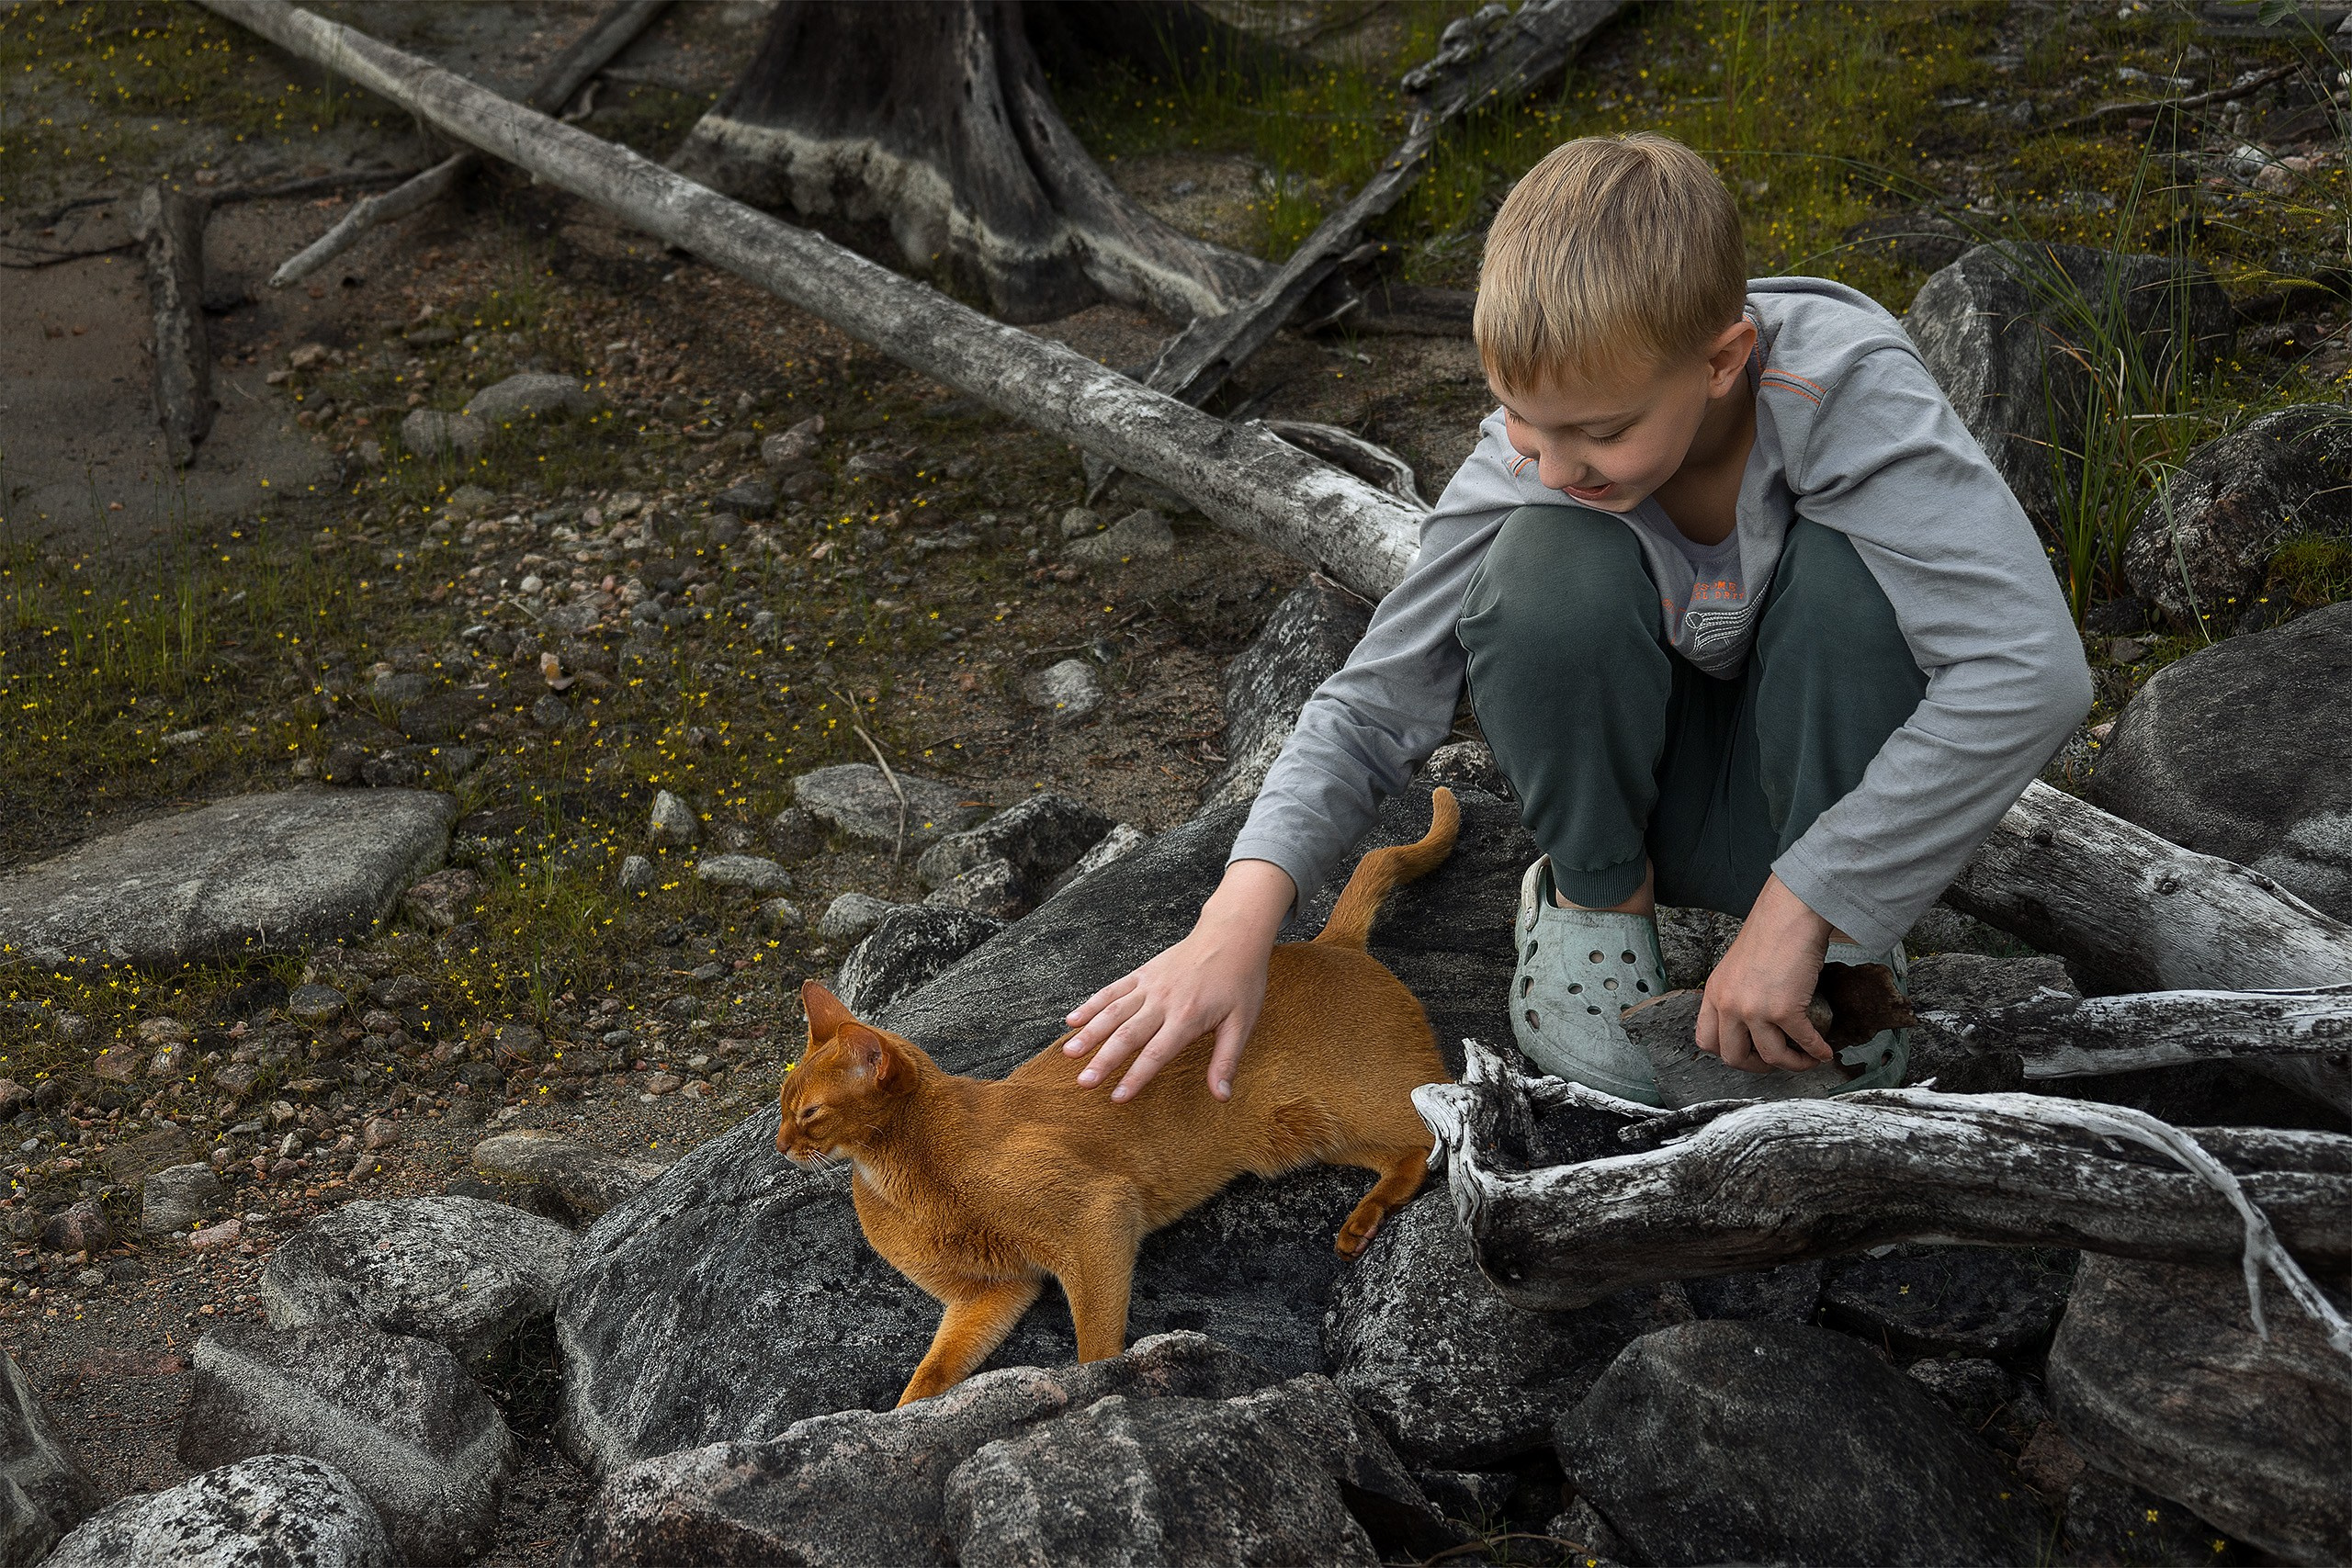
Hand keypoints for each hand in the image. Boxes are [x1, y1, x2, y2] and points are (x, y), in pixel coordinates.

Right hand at [1061, 859, 1292, 1101]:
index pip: (1156, 1053)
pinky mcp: (1143, 973)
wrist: (1232, 935)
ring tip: (1069, 1053)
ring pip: (1113, 1012)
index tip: (1117, 1098)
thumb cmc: (1240, 981)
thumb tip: (1222, 1097)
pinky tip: (1073, 1020)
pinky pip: (1112, 990)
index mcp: (1188, 1017)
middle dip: (1103, 1061)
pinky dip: (1091, 1004)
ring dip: (1089, 1033)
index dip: (1135, 1078)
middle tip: (1083, 1083)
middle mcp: (1163, 1001)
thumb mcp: (1243, 1022)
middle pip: (1127, 1035)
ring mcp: (1150, 985)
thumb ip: (1226, 1060)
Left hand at [1697, 874, 1834, 1072]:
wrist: (1790, 913)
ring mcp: (1755, 1009)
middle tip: (1776, 1061)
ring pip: (1771, 1057)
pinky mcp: (1785, 1009)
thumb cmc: (1770, 933)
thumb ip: (1737, 993)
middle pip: (1735, 1058)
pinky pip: (1803, 1042)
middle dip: (1757, 1067)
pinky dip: (1817, 1051)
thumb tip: (1753, 1021)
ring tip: (1807, 1059)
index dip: (1728, 1053)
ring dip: (1793, 1064)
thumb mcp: (1736, 967)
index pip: (1707, 1041)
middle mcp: (1729, 1005)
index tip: (1747, 1054)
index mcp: (1714, 994)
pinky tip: (1825, 1051)